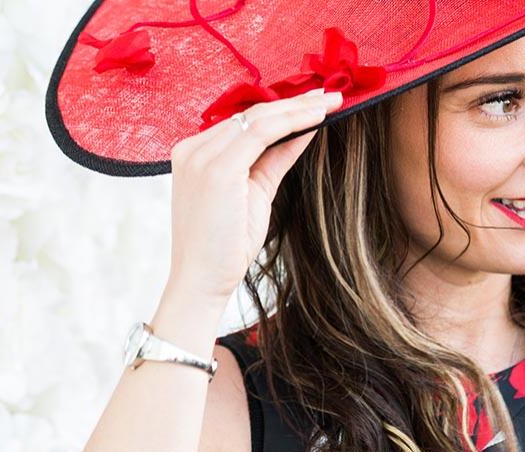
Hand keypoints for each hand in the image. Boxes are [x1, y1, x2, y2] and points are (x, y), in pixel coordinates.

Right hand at [166, 88, 342, 300]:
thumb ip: (274, 159)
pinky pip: (262, 132)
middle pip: (251, 114)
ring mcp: (200, 156)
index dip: (282, 109)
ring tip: (332, 102)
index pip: (243, 121)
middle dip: (295, 103)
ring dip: (299, 108)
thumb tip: (302, 132)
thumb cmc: (225, 245)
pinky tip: (317, 118)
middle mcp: (192, 149)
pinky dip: (292, 122)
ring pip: (259, 117)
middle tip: (331, 96)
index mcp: (194, 154)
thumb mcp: (255, 192)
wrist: (202, 282)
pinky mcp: (217, 168)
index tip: (313, 103)